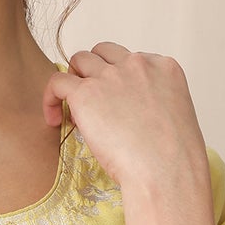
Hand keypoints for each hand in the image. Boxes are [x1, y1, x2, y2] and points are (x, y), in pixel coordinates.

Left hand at [43, 42, 205, 189]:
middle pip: (103, 53)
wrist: (166, 171)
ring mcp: (111, 76)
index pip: (131, 60)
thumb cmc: (173, 159)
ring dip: (74, 81)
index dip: (118, 80)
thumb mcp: (174, 118)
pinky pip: (56, 82)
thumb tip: (128, 117)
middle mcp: (137, 64)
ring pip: (79, 60)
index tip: (115, 104)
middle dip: (94, 73)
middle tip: (92, 104)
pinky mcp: (86, 93)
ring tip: (74, 111)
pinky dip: (50, 97)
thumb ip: (153, 105)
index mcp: (164, 68)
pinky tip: (55, 120)